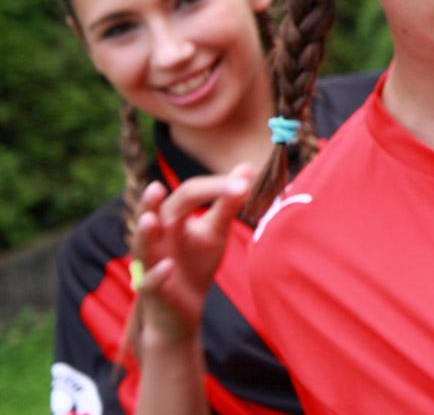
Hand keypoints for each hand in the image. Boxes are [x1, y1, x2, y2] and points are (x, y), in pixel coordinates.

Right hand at [131, 164, 255, 344]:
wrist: (185, 310)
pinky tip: (168, 266)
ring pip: (141, 247)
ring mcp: (150, 264)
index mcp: (172, 218)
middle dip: (151, 202)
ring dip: (144, 234)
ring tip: (149, 219)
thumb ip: (228, 202)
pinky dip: (157, 274)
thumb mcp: (215, 231)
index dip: (214, 187)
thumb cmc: (196, 263)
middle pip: (152, 215)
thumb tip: (247, 168)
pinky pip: (150, 282)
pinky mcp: (154, 291)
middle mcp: (156, 237)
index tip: (245, 184)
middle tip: (156, 187)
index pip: (188, 194)